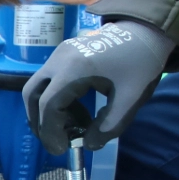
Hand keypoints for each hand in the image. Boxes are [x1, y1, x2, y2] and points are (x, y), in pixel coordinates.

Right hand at [22, 20, 176, 154]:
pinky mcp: (63, 53)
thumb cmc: (140, 63)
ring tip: (70, 128)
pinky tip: (76, 111)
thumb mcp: (130, 99)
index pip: (49, 105)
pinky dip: (55, 99)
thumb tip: (89, 144)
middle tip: (55, 141)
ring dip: (46, 111)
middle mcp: (59, 59)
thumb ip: (109, 126)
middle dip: (38, 122)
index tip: (62, 149)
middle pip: (32, 95)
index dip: (50, 131)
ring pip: (37, 87)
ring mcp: (59, 53)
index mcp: (75, 69)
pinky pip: (49, 80)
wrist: (146, 30)